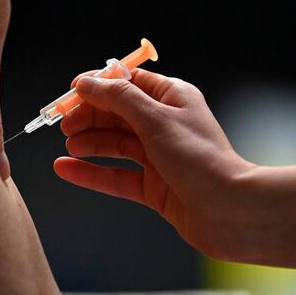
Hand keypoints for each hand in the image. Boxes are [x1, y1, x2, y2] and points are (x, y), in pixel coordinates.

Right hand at [54, 69, 253, 254]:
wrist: (230, 212)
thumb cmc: (201, 159)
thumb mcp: (156, 119)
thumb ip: (118, 98)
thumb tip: (87, 83)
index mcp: (173, 98)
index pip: (129, 83)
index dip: (99, 86)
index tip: (71, 91)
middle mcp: (165, 124)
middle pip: (118, 114)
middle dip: (90, 116)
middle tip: (65, 125)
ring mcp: (159, 157)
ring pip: (115, 144)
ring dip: (89, 142)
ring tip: (69, 146)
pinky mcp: (154, 187)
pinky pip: (115, 175)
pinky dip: (91, 172)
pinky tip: (65, 169)